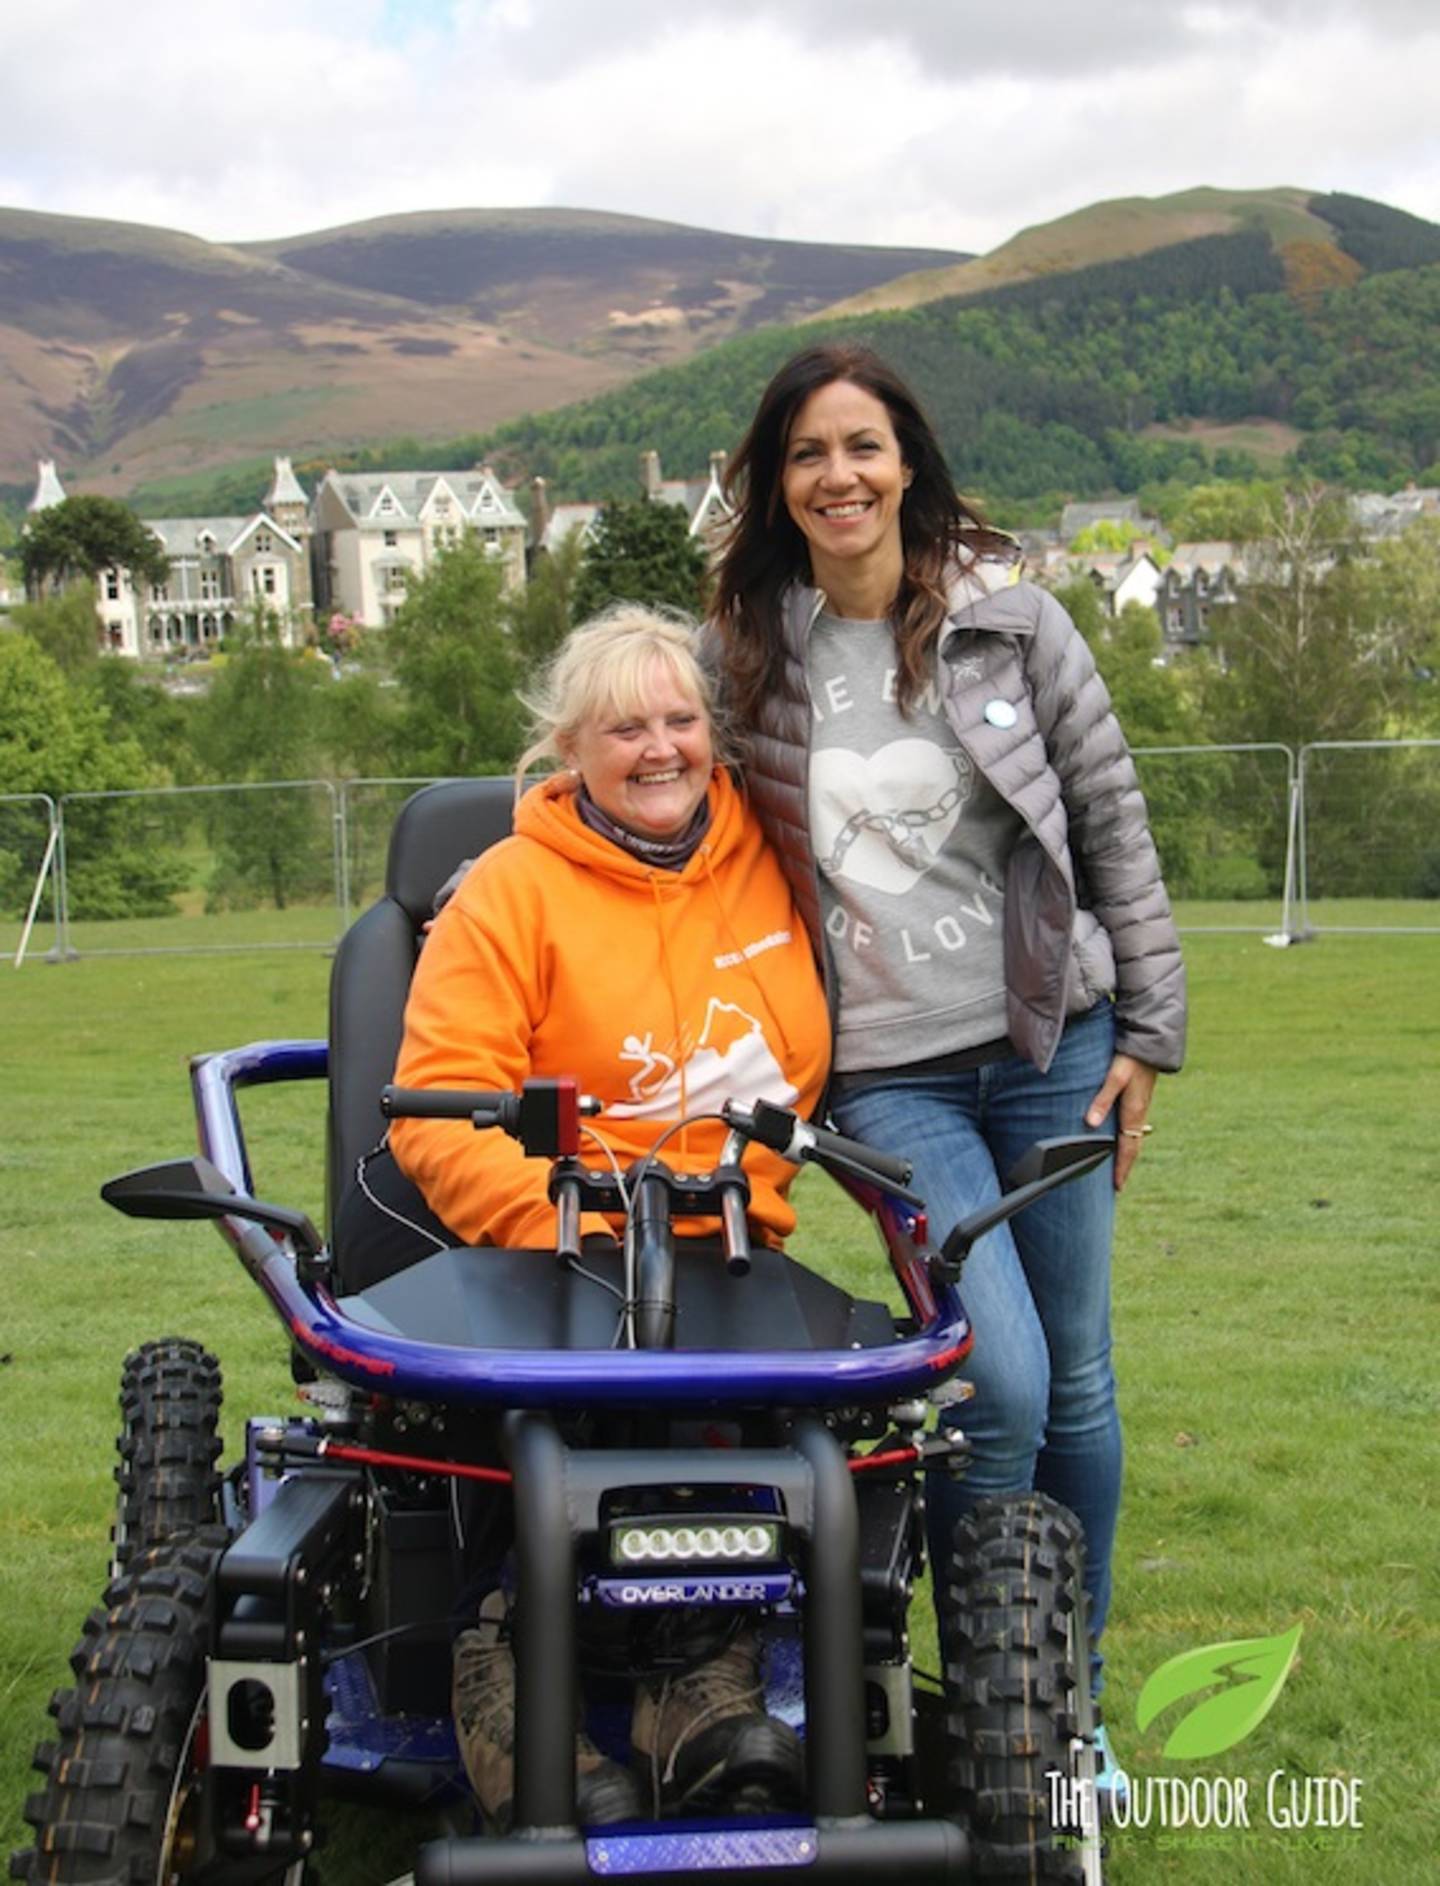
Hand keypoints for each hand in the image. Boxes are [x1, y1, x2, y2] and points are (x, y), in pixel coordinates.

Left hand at [1085, 1054, 1158, 1191]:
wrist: (1149, 1045)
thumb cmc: (1130, 1060)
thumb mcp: (1114, 1078)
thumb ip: (1102, 1100)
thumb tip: (1091, 1123)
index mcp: (1134, 1113)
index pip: (1128, 1148)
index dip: (1122, 1168)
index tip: (1117, 1186)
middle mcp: (1139, 1114)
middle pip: (1133, 1147)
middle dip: (1125, 1167)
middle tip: (1118, 1185)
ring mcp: (1140, 1108)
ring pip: (1133, 1138)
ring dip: (1127, 1154)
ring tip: (1119, 1169)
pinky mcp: (1139, 1101)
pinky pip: (1133, 1128)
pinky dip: (1128, 1140)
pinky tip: (1121, 1141)